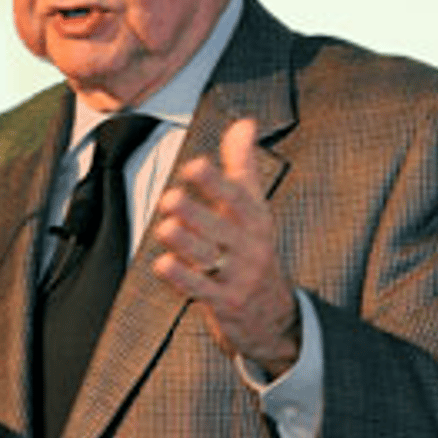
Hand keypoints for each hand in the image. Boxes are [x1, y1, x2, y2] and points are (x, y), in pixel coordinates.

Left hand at [152, 118, 299, 377]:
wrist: (275, 315)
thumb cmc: (254, 247)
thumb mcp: (255, 207)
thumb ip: (244, 165)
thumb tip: (244, 122)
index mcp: (256, 220)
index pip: (238, 198)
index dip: (216, 182)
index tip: (194, 166)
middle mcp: (250, 247)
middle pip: (222, 229)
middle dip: (196, 213)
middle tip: (170, 198)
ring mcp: (238, 277)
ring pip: (209, 258)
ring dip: (186, 244)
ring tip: (165, 228)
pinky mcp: (225, 303)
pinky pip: (202, 291)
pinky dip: (182, 279)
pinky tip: (162, 265)